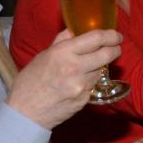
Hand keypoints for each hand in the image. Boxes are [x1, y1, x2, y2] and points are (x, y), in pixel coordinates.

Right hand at [7, 29, 121, 128]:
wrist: (25, 112)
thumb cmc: (29, 82)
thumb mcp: (42, 56)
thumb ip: (61, 42)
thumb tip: (74, 30)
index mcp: (63, 52)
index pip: (96, 39)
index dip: (110, 35)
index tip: (116, 35)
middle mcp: (75, 67)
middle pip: (107, 54)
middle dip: (115, 49)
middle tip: (115, 47)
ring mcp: (82, 85)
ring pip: (101, 71)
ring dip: (100, 66)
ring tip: (89, 66)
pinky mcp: (85, 99)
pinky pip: (93, 85)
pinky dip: (90, 81)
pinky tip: (80, 82)